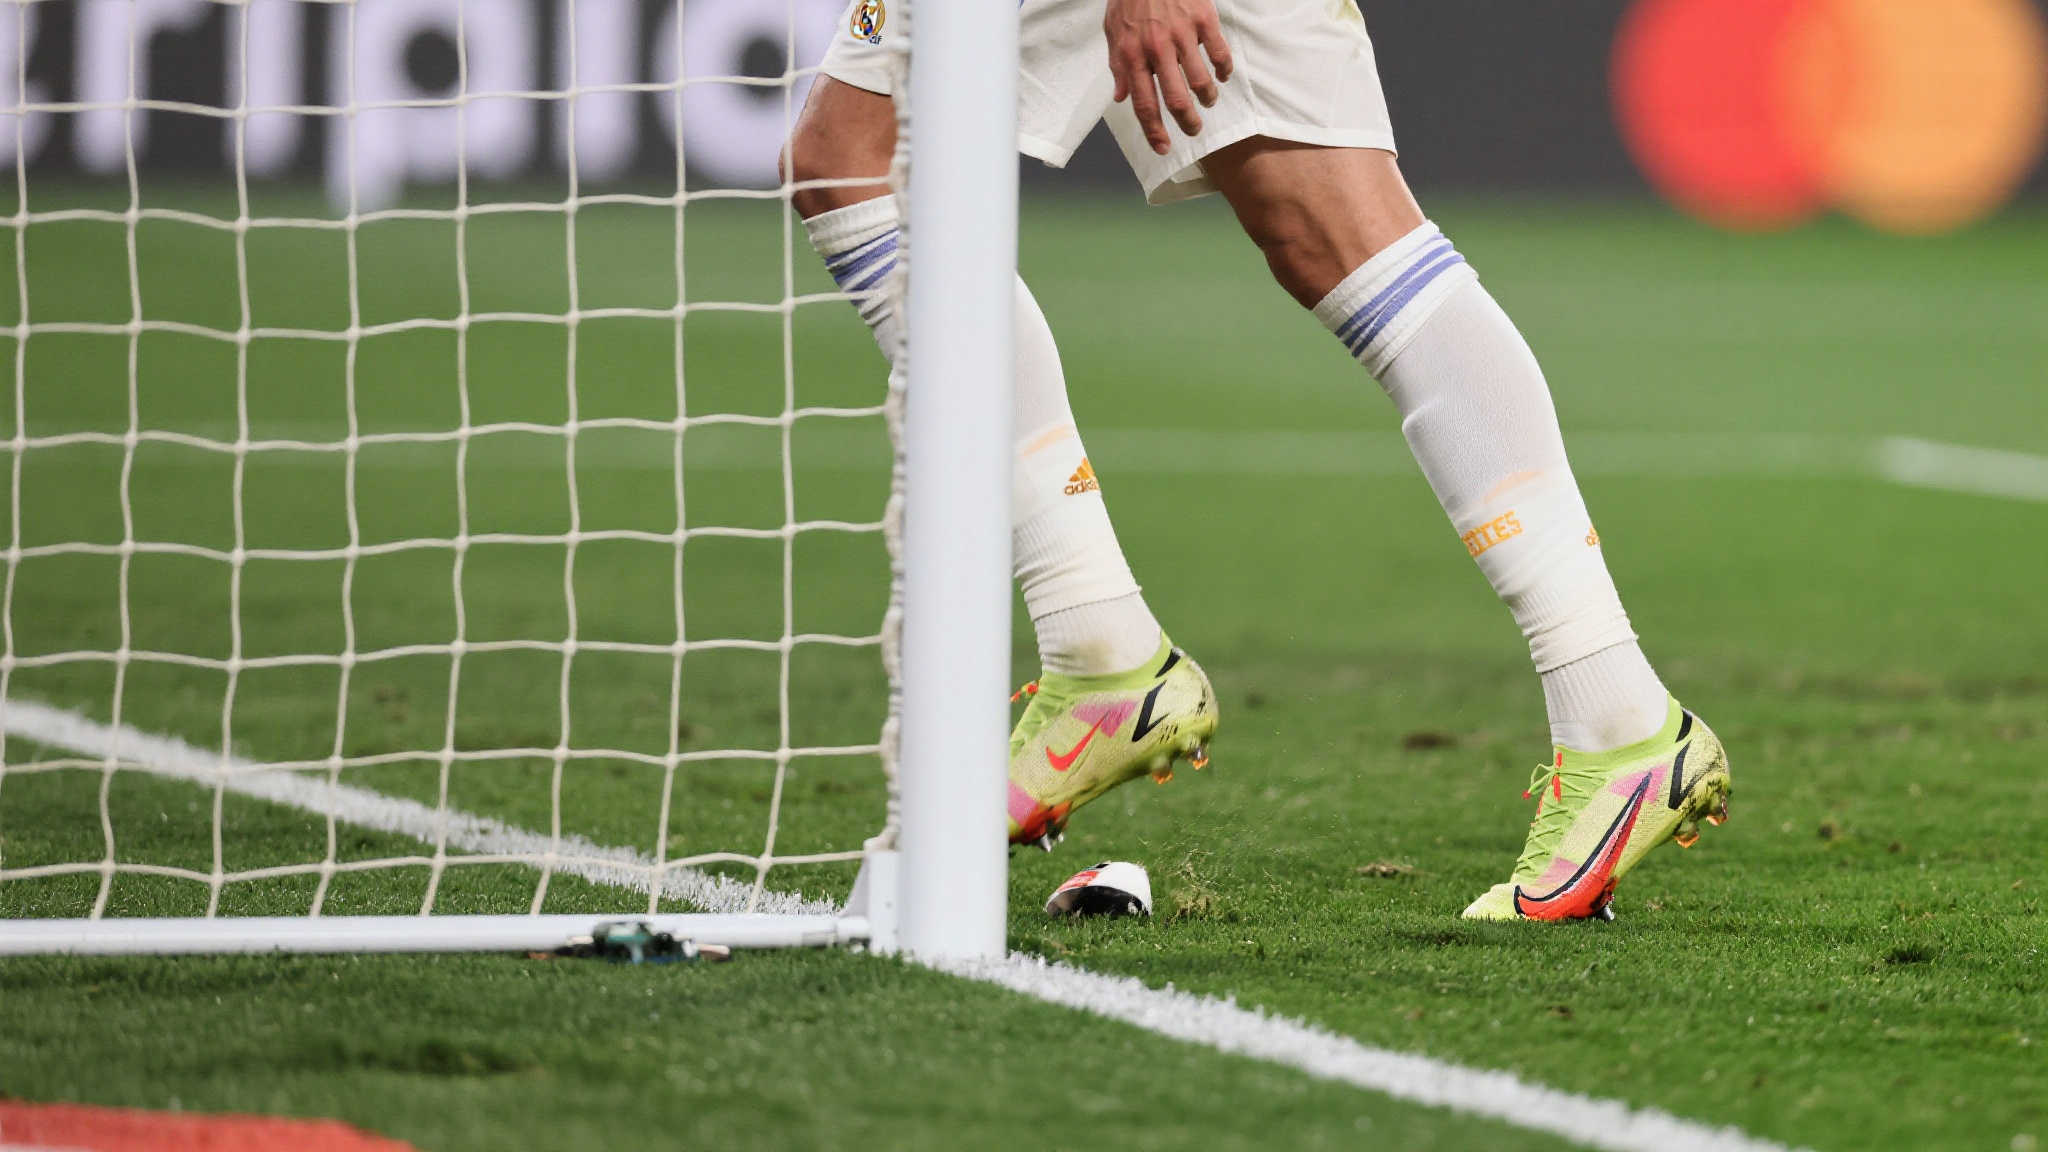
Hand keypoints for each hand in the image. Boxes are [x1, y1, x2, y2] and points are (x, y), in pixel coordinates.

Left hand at [1105, 0, 1235, 155]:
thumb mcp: (1112, 31)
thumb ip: (1117, 66)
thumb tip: (1121, 97)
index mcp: (1132, 56)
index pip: (1144, 105)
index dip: (1154, 131)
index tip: (1163, 148)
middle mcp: (1157, 49)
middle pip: (1177, 101)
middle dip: (1188, 124)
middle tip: (1193, 129)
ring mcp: (1182, 35)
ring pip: (1201, 82)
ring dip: (1207, 99)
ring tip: (1207, 102)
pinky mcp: (1203, 19)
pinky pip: (1219, 54)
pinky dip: (1224, 70)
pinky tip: (1222, 75)